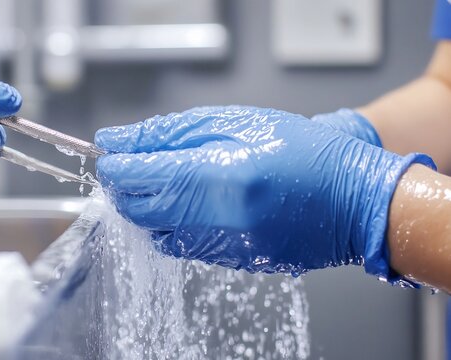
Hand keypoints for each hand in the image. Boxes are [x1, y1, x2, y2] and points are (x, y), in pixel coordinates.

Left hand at [95, 106, 432, 279]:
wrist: (351, 199)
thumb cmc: (302, 151)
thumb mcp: (234, 122)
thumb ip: (169, 133)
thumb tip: (117, 141)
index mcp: (221, 175)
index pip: (141, 177)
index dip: (115, 167)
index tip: (108, 156)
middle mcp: (219, 219)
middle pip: (140, 210)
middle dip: (125, 189)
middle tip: (131, 167)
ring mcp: (225, 247)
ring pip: (156, 231)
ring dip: (147, 205)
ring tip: (167, 180)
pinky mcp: (230, 264)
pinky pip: (181, 245)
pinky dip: (173, 222)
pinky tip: (193, 202)